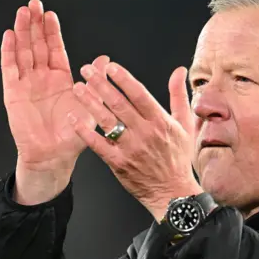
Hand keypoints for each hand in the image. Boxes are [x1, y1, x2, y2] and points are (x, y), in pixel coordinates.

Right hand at [1, 0, 97, 204]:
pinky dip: (9, 52)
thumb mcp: (91, 104)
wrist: (55, 155)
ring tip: (22, 13)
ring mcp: (27, 84)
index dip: (52, 32)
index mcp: (61, 79)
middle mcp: (42, 78)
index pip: (55, 49)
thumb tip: (105, 60)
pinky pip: (10, 69)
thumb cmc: (73, 134)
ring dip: (22, 32)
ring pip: (23, 52)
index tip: (51, 15)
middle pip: (36, 45)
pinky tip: (9, 36)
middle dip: (35, 25)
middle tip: (34, 4)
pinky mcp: (14, 93)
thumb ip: (96, 81)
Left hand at [68, 60, 201, 219]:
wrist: (172, 192)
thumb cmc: (178, 158)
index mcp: (160, 121)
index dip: (123, 78)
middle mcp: (145, 132)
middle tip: (86, 69)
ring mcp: (130, 148)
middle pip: (119, 103)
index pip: (139, 94)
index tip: (110, 66)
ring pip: (106, 120)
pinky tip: (74, 119)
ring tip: (77, 88)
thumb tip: (179, 71)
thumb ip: (178, 95)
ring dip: (90, 102)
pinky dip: (85, 131)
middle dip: (101, 84)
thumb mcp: (184, 124)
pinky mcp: (118, 163)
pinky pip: (98, 144)